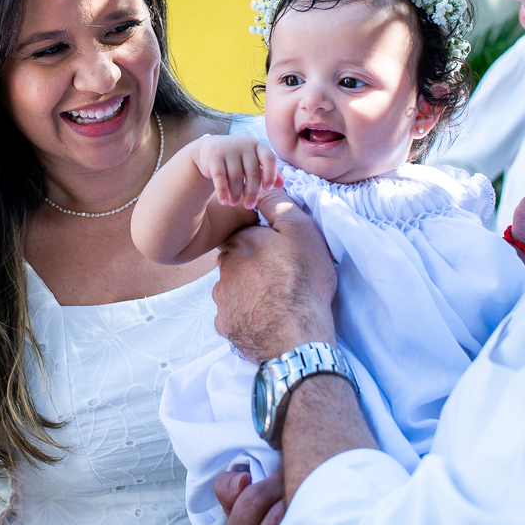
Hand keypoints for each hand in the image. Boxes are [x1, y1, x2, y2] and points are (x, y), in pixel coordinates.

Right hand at [195, 135, 283, 209]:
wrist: (210, 149)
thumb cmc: (237, 159)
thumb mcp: (253, 161)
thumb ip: (268, 171)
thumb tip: (281, 184)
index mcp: (257, 146)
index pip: (269, 158)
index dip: (271, 174)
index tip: (268, 189)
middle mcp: (244, 145)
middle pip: (252, 171)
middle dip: (252, 192)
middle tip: (249, 206)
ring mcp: (228, 149)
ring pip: (236, 176)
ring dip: (236, 194)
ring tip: (234, 204)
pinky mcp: (214, 156)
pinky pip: (220, 177)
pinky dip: (223, 192)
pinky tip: (224, 202)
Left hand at [213, 188, 336, 361]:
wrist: (296, 336)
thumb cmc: (303, 280)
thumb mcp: (300, 230)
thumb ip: (278, 204)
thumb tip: (262, 188)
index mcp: (240, 242)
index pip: (248, 236)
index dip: (267, 244)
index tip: (284, 256)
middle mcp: (223, 268)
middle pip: (239, 262)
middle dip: (256, 267)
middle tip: (283, 279)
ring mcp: (221, 299)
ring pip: (234, 288)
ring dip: (250, 292)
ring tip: (277, 302)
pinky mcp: (225, 325)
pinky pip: (234, 315)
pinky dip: (247, 316)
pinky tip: (267, 319)